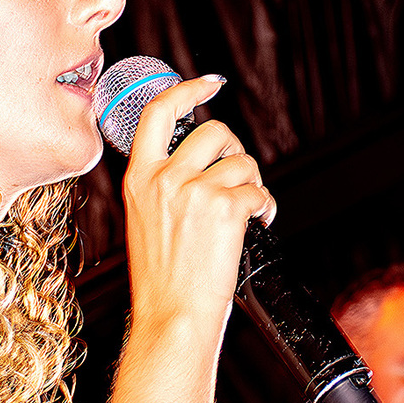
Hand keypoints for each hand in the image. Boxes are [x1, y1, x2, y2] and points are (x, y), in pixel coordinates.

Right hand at [123, 75, 273, 327]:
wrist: (172, 318)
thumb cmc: (162, 282)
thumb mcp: (145, 222)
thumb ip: (163, 187)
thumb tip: (201, 162)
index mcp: (138, 180)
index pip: (158, 113)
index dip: (187, 90)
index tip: (209, 84)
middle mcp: (163, 179)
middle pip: (213, 131)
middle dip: (235, 149)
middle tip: (239, 175)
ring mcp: (193, 191)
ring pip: (242, 161)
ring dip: (252, 183)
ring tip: (247, 211)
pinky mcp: (225, 207)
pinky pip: (259, 191)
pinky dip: (265, 208)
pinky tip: (255, 226)